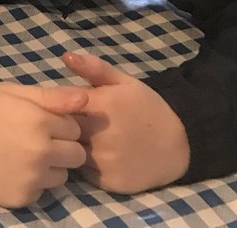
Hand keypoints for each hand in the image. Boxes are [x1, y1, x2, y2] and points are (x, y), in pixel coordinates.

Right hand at [0, 82, 87, 207]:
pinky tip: (14, 170)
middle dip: (62, 148)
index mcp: (41, 122)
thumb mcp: (17, 93)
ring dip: (50, 167)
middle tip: (38, 141)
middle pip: (76, 156)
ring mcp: (32, 178)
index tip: (42, 123)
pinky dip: (32, 182)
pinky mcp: (22, 197)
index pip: (75, 129)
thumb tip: (85, 100)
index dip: (60, 125)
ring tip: (24, 156)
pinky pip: (41, 192)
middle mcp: (41, 152)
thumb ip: (53, 96)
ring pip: (62, 176)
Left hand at [63, 52, 189, 192]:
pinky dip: (83, 165)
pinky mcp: (108, 182)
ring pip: (70, 152)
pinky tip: (94, 156)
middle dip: (60, 126)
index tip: (61, 106)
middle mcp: (98, 135)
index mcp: (100, 106)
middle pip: (60, 130)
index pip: (58, 105)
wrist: (181, 145)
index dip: (56, 106)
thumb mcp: (123, 82)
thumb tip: (65, 55)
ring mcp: (103, 161)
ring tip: (84, 139)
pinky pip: (83, 172)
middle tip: (71, 124)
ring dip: (71, 145)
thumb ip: (93, 68)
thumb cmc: (147, 108)